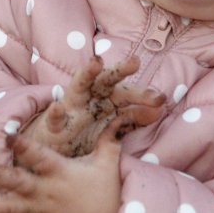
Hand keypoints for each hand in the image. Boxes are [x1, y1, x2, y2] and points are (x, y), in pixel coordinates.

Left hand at [0, 131, 124, 212]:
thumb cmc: (110, 193)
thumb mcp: (110, 163)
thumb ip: (110, 138)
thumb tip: (121, 115)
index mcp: (62, 174)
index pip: (40, 158)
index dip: (24, 147)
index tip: (7, 135)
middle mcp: (48, 193)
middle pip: (18, 184)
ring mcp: (40, 212)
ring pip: (9, 210)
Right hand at [19, 57, 165, 157]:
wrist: (53, 150)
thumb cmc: (84, 134)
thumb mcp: (111, 127)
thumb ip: (133, 119)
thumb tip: (160, 110)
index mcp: (105, 99)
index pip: (127, 92)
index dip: (143, 95)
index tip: (161, 99)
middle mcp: (89, 98)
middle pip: (107, 80)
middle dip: (120, 70)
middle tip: (135, 62)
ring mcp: (71, 108)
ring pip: (79, 86)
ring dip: (86, 73)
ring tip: (95, 63)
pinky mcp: (53, 125)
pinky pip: (54, 118)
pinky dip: (55, 114)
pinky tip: (58, 109)